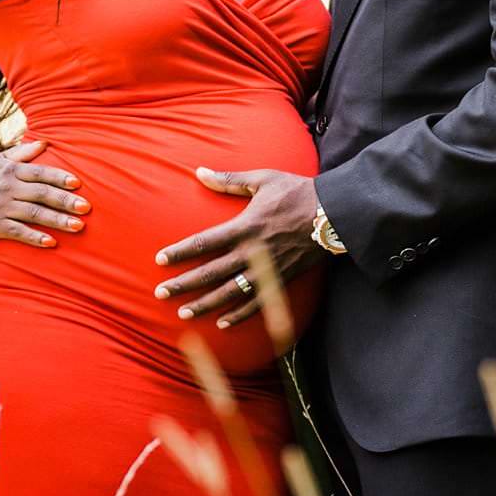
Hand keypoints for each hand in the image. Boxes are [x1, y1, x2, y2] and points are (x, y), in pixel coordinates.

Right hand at [0, 137, 89, 247]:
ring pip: (33, 214)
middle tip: (86, 208)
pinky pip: (18, 232)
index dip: (59, 177)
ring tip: (78, 226)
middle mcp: (7, 188)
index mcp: (11, 171)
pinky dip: (35, 237)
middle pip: (41, 193)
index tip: (78, 184)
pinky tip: (51, 242)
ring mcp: (1, 207)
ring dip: (57, 220)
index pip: (40, 173)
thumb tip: (45, 142)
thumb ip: (22, 153)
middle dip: (65, 200)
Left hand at [154, 168, 320, 327]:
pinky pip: (257, 303)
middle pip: (211, 272)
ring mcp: (267, 270)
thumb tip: (199, 172)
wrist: (335, 214)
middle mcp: (252, 252)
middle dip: (184, 284)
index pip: (204, 242)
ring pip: (230, 292)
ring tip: (184, 313)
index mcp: (244, 227)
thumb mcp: (262, 180)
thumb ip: (229, 180)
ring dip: (205, 304)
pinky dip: (240, 315)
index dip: (180, 251)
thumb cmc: (297, 192)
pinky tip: (222, 323)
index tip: (160, 259)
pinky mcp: (281, 280)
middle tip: (160, 293)